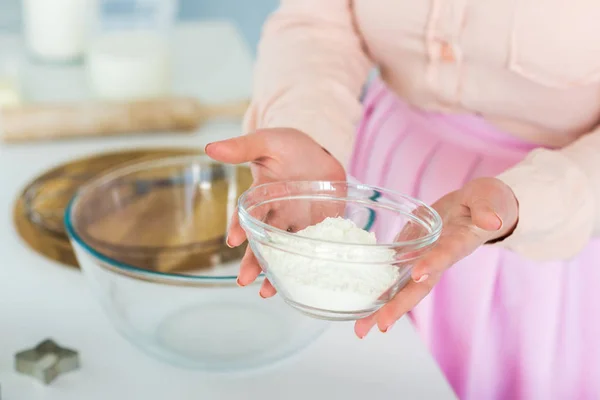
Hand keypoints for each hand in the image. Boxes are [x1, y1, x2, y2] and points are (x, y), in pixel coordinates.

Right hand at [205, 128, 345, 295]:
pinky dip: (311, 262)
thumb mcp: (266, 141)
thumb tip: (209, 147)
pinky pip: (316, 245)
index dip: (239, 226)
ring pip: (286, 250)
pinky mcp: (323, 225)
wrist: (321, 151)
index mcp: (263, 195)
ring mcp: (300, 222)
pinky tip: (305, 280)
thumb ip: (242, 147)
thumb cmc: (289, 145)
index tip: (233, 240)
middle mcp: (279, 213)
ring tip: (267, 292)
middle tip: (243, 280)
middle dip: (253, 260)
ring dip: (276, 270)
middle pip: (264, 240)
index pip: (248, 213)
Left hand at [354, 177, 518, 337]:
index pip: (445, 254)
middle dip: (400, 305)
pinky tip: (357, 302)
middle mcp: (438, 258)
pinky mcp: (410, 253)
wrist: (479, 206)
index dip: (434, 264)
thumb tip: (492, 220)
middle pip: (419, 286)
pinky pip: (392, 273)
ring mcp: (423, 259)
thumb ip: (488, 208)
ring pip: (402, 287)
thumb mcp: (490, 198)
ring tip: (361, 329)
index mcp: (458, 242)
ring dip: (382, 307)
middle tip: (379, 325)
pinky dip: (376, 288)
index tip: (419, 276)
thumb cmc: (486, 202)